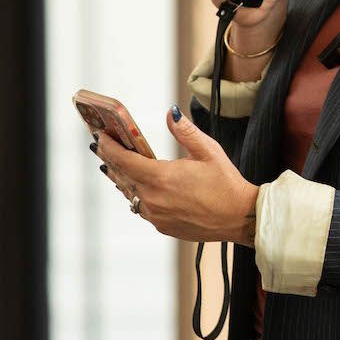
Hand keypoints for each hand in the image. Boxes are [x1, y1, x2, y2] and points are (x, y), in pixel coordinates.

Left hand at [95, 108, 258, 243]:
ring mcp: (156, 215)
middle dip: (111, 160)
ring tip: (112, 167)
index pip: (123, 160)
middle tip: (101, 148)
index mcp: (161, 178)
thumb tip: (170, 113)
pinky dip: (137, 194)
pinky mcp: (163, 226)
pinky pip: (142, 208)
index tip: (100, 137)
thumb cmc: (226, 184)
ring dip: (121, 179)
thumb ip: (185, 131)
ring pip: (130, 194)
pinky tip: (136, 187)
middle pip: (122, 177)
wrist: (239, 217)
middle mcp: (154, 199)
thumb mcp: (208, 151)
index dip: (109, 147)